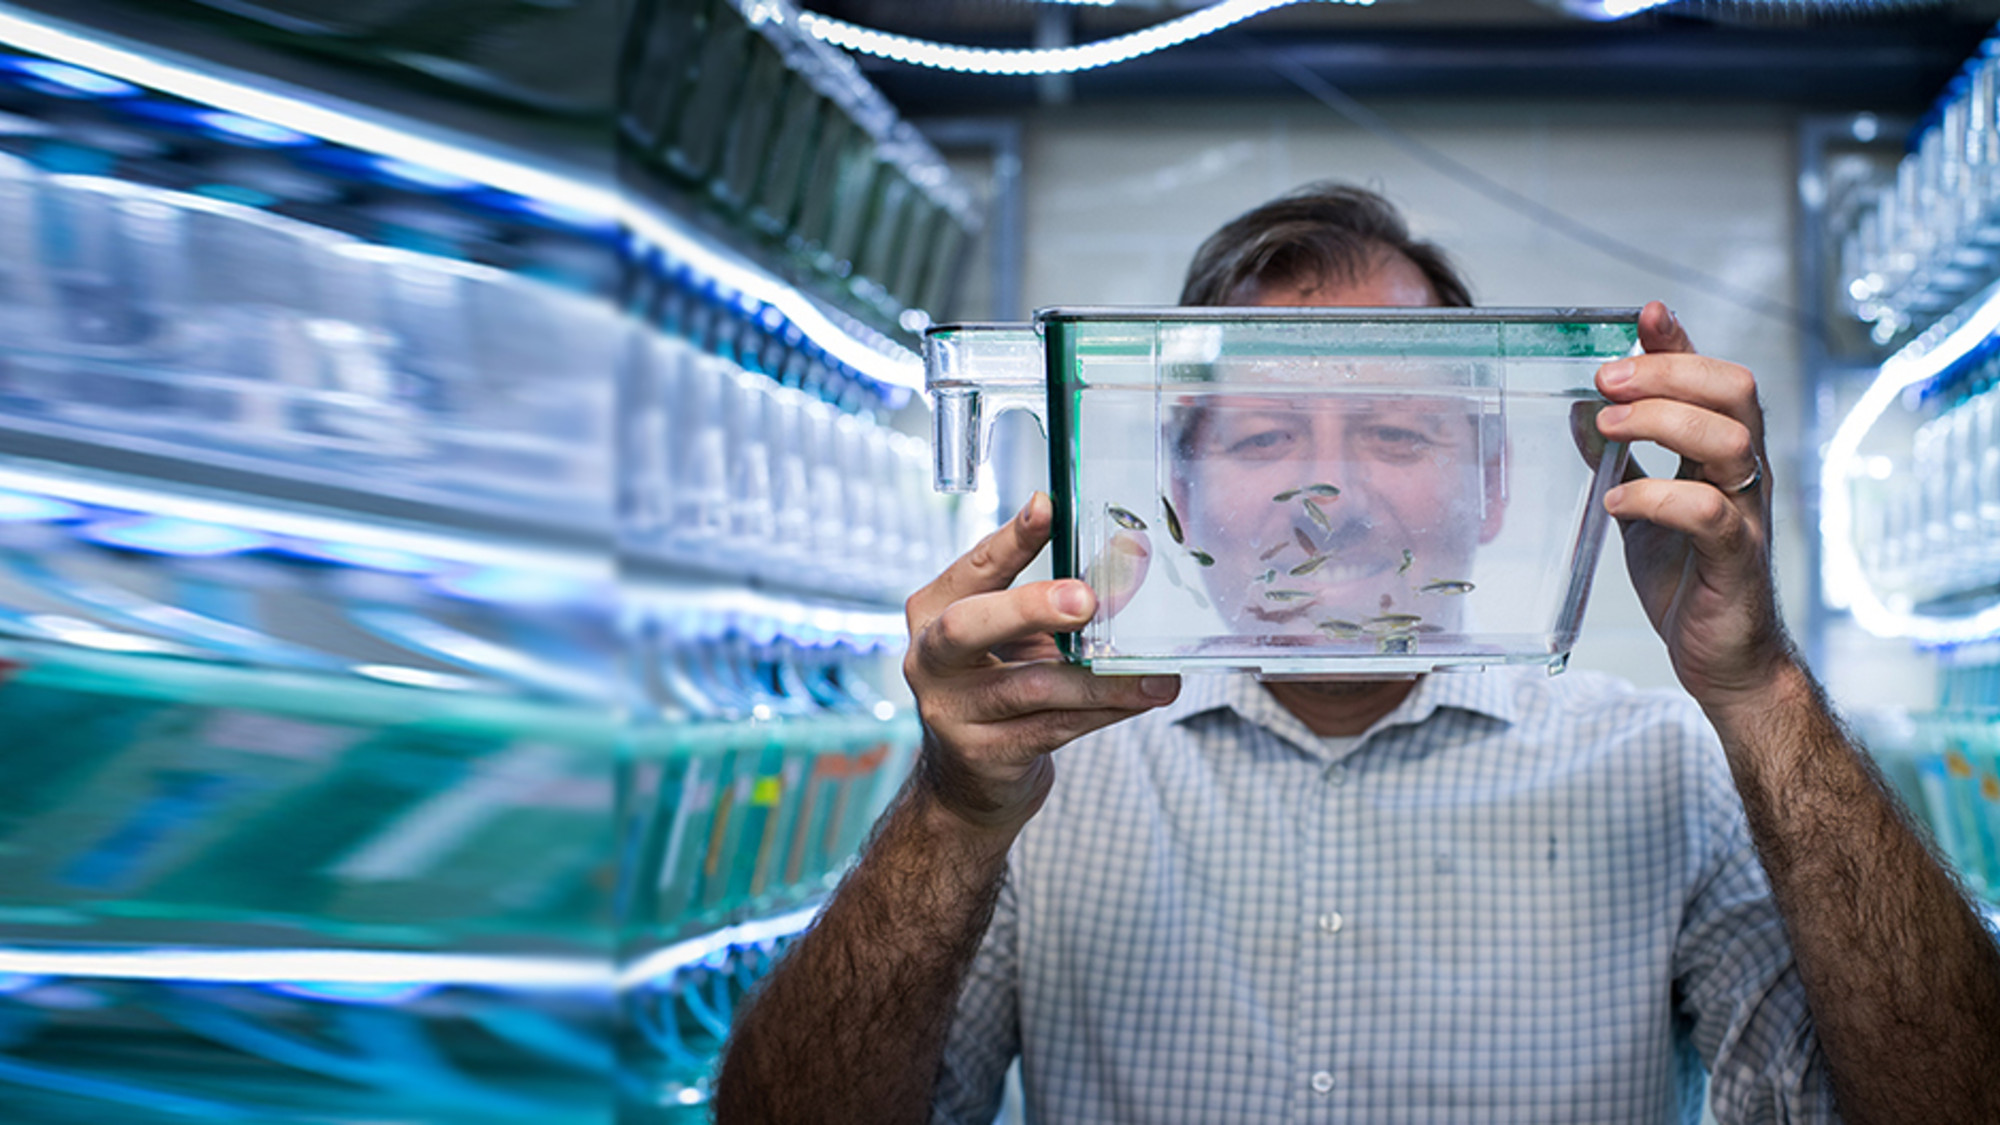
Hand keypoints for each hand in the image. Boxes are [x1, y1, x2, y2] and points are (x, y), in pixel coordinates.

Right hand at [903, 492, 1179, 833]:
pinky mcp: (983, 756)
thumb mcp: (1009, 640)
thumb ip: (1044, 605)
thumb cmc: (996, 693)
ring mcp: (949, 712)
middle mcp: (929, 659)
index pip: (973, 568)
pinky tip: (1139, 698)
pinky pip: (1053, 728)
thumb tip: (1122, 564)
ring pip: (1032, 687)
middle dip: (1030, 606)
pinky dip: (1104, 711)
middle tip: (1087, 600)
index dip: (1011, 539)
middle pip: (971, 625)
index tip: (1047, 507)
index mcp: (934, 612)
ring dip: (1101, 681)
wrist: (967, 784)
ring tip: (1154, 676)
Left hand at [1593, 301, 1792, 706]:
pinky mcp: (1737, 559)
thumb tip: (1580, 410)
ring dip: (1661, 422)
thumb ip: (1619, 461)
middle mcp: (1744, 474)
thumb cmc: (1689, 581)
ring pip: (1730, 439)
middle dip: (1667, 372)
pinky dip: (1658, 498)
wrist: (1723, 659)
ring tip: (1604, 429)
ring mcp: (1746, 513)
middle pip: (1733, 391)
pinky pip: (1710, 513)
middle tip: (1605, 378)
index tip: (1644, 314)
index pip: (1711, 378)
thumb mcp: (1641, 507)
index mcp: (1721, 455)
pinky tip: (1616, 503)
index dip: (1680, 342)